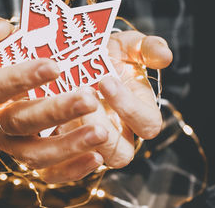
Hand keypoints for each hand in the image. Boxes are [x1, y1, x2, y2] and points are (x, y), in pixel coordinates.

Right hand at [0, 15, 108, 182]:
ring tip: (101, 132)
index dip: (21, 77)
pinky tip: (97, 156)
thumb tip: (0, 30)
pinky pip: (50, 173)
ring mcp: (13, 145)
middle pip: (19, 122)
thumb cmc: (8, 59)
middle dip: (55, 111)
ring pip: (35, 154)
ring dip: (69, 144)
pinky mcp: (33, 160)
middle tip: (89, 98)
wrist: (11, 85)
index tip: (54, 66)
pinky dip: (73, 169)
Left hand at [55, 30, 172, 167]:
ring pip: (92, 159)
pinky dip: (57, 154)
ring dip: (79, 137)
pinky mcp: (65, 148)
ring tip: (64, 107)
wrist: (75, 59)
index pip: (147, 124)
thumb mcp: (128, 46)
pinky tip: (49, 126)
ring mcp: (92, 143)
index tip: (105, 81)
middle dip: (103, 128)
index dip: (129, 107)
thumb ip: (147, 48)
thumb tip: (165, 55)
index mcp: (139, 113)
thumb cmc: (108, 54)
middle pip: (121, 153)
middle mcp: (118, 134)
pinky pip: (62, 168)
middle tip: (85, 98)